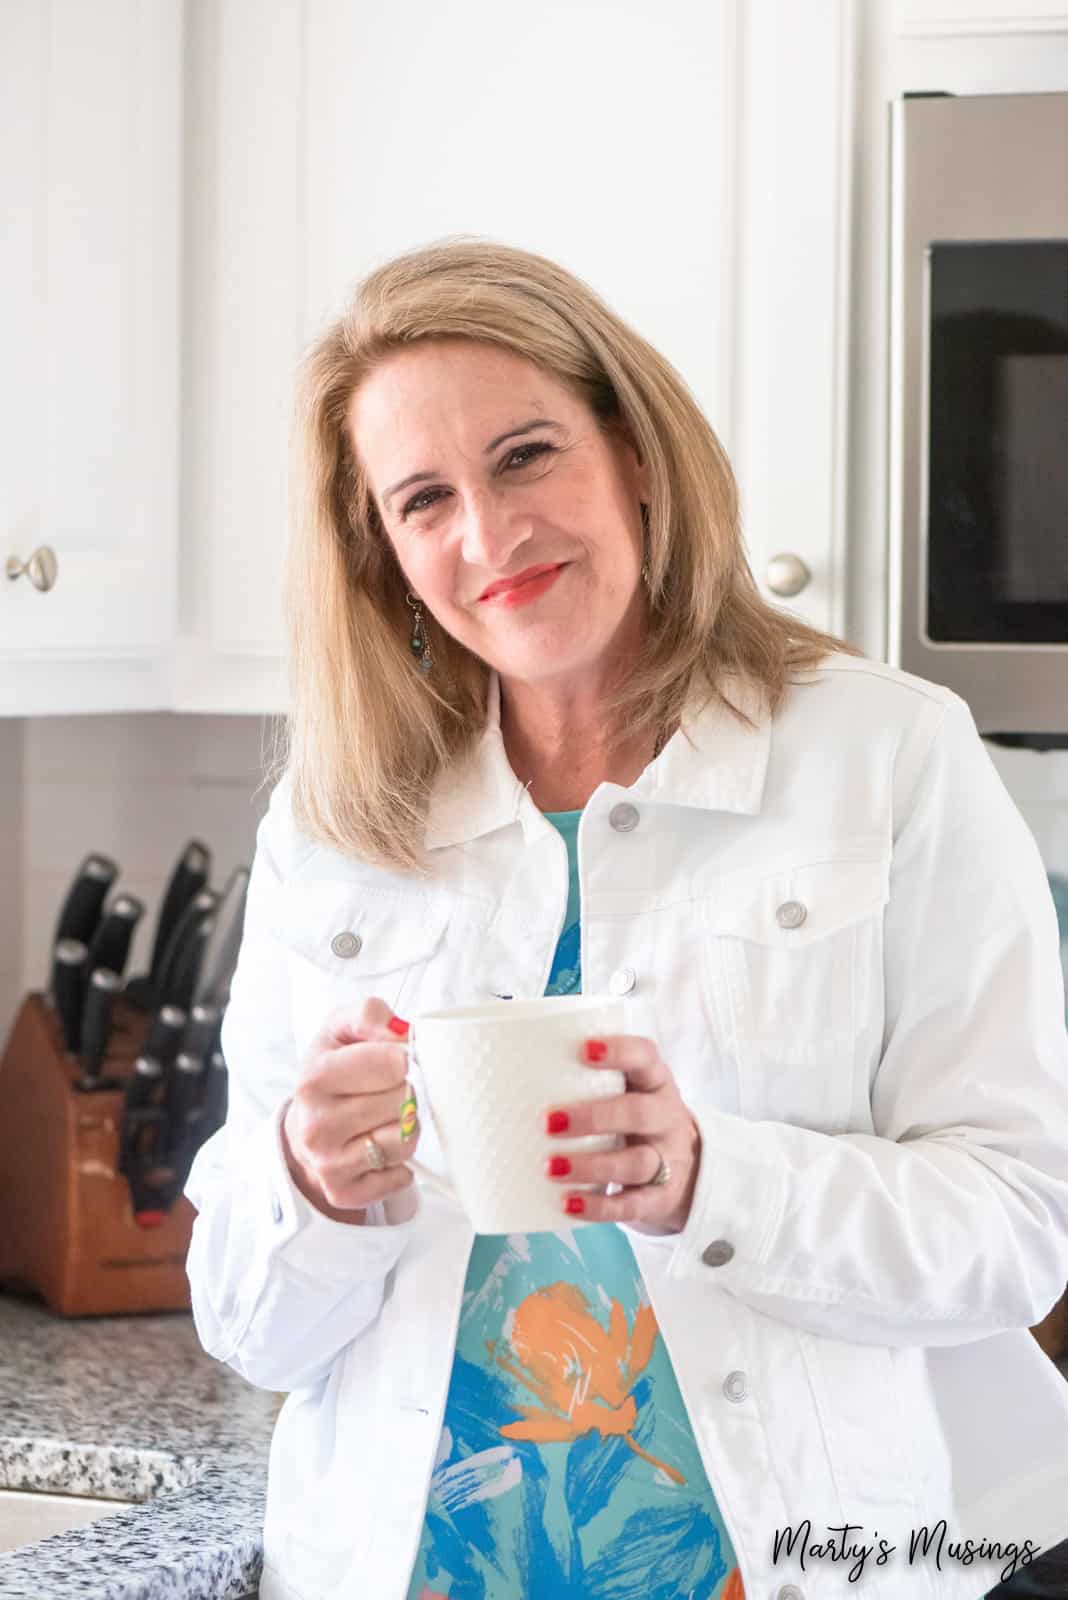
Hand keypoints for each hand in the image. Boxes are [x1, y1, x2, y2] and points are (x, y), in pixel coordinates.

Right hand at [280, 997, 418, 1221]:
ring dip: (407, 1127)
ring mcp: (328, 1163)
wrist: (305, 1126)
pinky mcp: (344, 1193)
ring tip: (384, 1117)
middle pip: (404, 1101)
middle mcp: (316, 1124)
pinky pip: (401, 1175)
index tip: (396, 1060)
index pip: (394, 1063)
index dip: (404, 1058)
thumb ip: (370, 1014)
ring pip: (406, 1140)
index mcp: (315, 1077)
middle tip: (388, 1091)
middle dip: (406, 1092)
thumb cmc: (333, 1072)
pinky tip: (378, 1147)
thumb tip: (402, 1032)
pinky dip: (399, 1162)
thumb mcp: (341, 1030)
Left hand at [544, 1034, 701, 1232]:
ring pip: (637, 1162)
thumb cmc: (632, 1119)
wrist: (684, 1171)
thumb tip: (497, 1077)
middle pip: (639, 1112)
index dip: (619, 1050)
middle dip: (594, 1117)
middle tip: (548, 1122)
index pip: (645, 1057)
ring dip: (592, 1165)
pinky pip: (633, 1205)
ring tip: (551, 1168)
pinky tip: (568, 1203)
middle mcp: (666, 1117)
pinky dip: (599, 1206)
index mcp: (654, 1081)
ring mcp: (668, 1159)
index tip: (583, 1049)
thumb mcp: (625, 1093)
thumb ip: (583, 1081)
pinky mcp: (660, 1198)